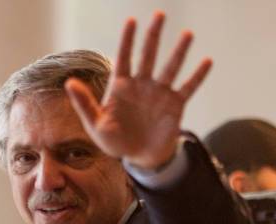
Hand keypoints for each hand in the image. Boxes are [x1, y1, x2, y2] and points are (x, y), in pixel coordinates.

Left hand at [65, 11, 211, 169]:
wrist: (139, 157)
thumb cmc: (115, 141)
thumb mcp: (95, 125)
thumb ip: (84, 104)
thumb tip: (69, 83)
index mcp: (121, 87)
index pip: (124, 58)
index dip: (127, 40)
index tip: (132, 21)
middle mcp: (142, 85)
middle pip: (148, 55)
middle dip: (153, 35)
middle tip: (159, 14)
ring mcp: (159, 93)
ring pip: (170, 67)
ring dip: (179, 51)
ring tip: (187, 34)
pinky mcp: (175, 105)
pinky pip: (188, 87)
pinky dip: (197, 76)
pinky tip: (207, 61)